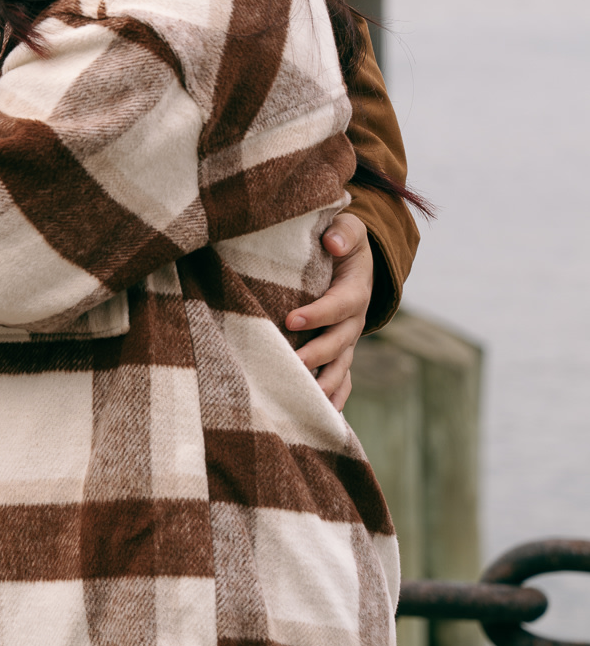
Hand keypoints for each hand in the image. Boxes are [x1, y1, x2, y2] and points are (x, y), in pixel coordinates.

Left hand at [286, 211, 373, 410]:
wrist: (353, 259)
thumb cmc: (341, 241)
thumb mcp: (349, 228)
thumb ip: (343, 233)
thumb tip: (332, 243)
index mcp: (355, 290)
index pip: (339, 305)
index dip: (318, 314)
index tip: (290, 320)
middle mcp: (354, 320)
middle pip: (340, 342)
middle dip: (316, 355)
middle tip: (292, 364)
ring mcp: (348, 339)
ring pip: (341, 366)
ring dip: (325, 385)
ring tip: (307, 400)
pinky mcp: (340, 352)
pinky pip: (341, 379)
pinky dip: (334, 398)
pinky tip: (321, 417)